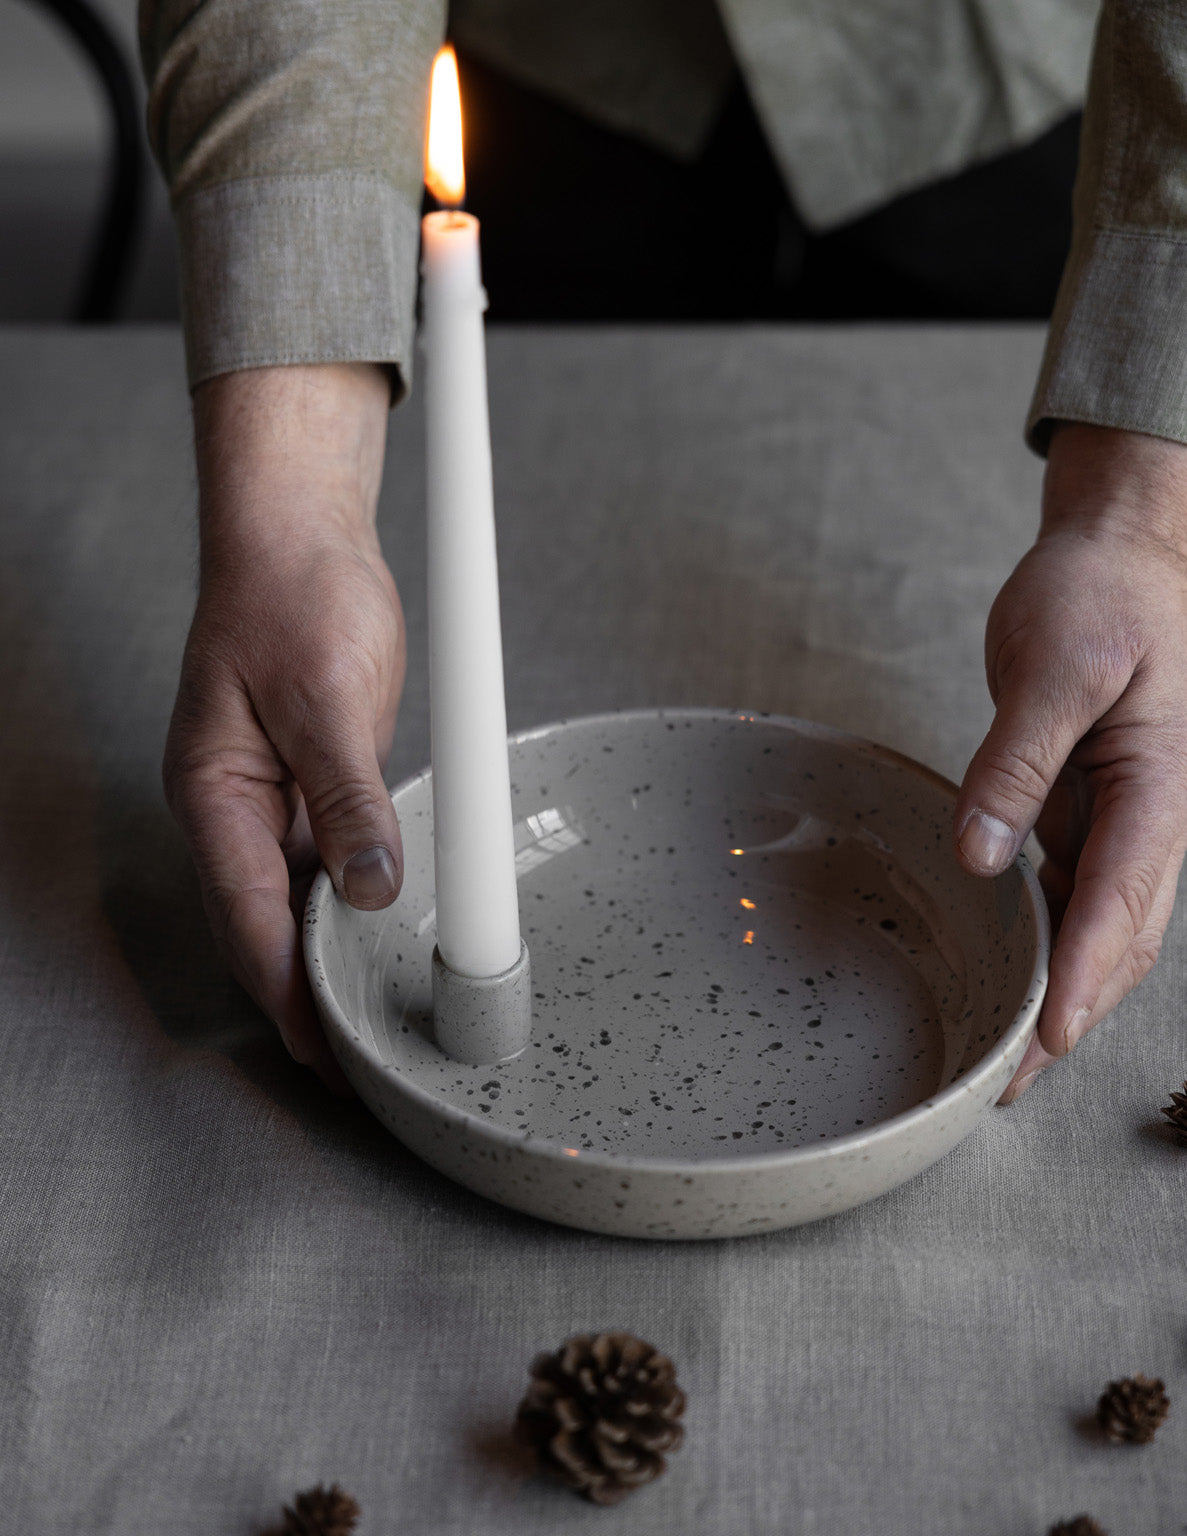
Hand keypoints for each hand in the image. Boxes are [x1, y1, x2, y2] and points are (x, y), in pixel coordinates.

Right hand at [164, 363, 404, 1091]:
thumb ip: (348, 798)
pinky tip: (379, 938)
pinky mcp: (310, 781)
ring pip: (294, 901)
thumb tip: (370, 888)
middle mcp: (235, 807)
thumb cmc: (291, 596)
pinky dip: (348, 906)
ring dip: (327, 958)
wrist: (300, 536)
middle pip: (263, 925)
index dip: (285, 991)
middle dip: (302, 996)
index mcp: (216, 794)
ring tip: (370, 1018)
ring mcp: (270, 797)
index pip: (248, 917)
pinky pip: (324, 863)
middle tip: (352, 1061)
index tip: (320, 1050)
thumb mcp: (328, 698)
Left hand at [955, 423, 1186, 1100]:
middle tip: (1010, 1081)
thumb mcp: (1056, 664)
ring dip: (1061, 987)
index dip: (1087, 977)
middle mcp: (1150, 815)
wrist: (1123, 552)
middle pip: (1121, 936)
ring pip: (1100, 922)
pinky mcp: (1089, 802)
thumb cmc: (1101, 594)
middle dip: (1072, 1013)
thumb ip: (1018, 763)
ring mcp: (1123, 814)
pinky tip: (1009, 967)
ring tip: (1007, 1052)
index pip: (1123, 901)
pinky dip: (1047, 935)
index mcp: (1158, 786)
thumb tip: (981, 856)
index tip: (1049, 1040)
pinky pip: (1073, 884)